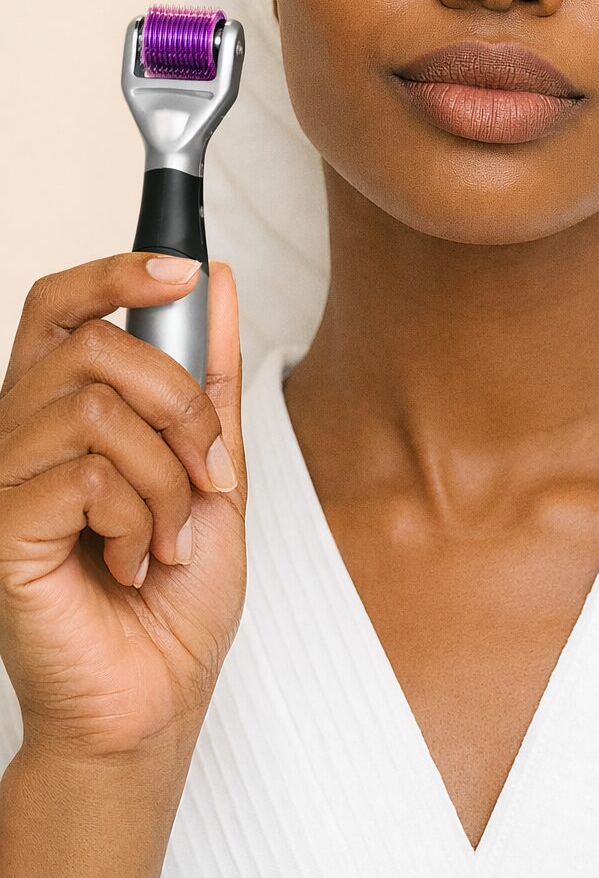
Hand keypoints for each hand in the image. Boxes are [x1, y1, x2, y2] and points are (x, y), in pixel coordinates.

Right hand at [0, 255, 246, 762]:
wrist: (157, 695)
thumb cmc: (176, 593)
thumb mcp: (212, 463)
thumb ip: (208, 374)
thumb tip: (214, 282)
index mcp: (62, 409)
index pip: (62, 306)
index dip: (115, 270)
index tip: (184, 268)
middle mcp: (21, 433)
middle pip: (97, 346)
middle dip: (180, 404)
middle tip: (206, 473)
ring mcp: (5, 480)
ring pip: (99, 411)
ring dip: (167, 478)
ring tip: (167, 535)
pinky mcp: (3, 529)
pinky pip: (88, 476)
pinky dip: (140, 518)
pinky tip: (135, 560)